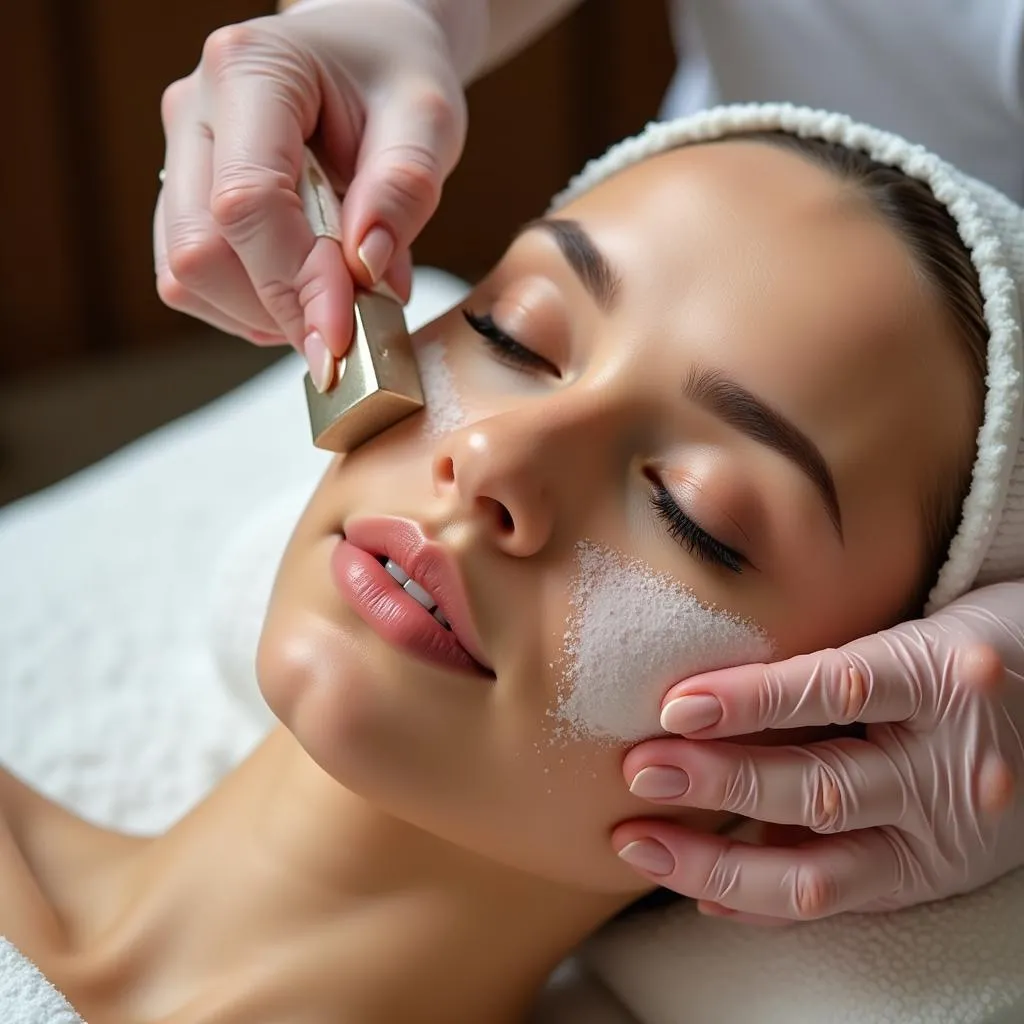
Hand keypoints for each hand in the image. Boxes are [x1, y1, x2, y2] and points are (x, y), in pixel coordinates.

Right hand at [154, 0, 470, 382]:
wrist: (367, 59)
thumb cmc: (395, 79)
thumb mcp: (428, 119)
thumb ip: (404, 188)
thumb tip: (365, 268)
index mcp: (250, 70)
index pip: (249, 200)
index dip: (294, 282)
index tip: (341, 336)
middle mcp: (194, 112)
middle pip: (200, 250)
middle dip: (277, 308)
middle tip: (348, 329)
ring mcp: (178, 159)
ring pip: (186, 276)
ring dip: (262, 315)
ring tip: (331, 299)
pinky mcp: (180, 202)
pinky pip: (192, 284)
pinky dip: (249, 311)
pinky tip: (301, 292)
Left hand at [613, 581, 1023, 922]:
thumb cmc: (983, 648)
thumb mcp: (921, 629)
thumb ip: (841, 662)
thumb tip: (719, 693)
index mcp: (942, 678)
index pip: (834, 688)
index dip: (749, 700)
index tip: (675, 705)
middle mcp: (950, 764)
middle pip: (820, 787)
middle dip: (719, 783)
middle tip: (639, 770)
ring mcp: (947, 834)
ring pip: (822, 871)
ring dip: (719, 864)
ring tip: (643, 844)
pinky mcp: (940, 877)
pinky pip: (844, 901)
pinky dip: (767, 904)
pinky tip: (705, 894)